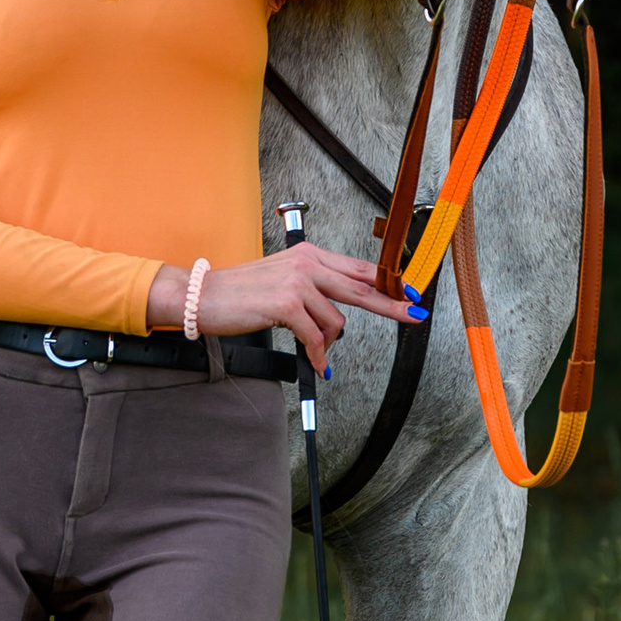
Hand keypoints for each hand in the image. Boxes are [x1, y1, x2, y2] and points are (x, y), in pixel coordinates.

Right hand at [147, 245, 423, 359]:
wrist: (205, 296)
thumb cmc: (242, 293)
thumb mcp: (283, 281)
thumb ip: (313, 290)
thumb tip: (339, 318)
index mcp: (310, 255)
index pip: (358, 268)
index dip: (387, 282)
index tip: (409, 293)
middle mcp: (307, 263)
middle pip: (361, 287)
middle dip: (392, 304)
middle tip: (415, 315)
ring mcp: (297, 282)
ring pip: (336, 322)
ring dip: (328, 343)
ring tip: (313, 349)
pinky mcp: (286, 303)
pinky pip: (316, 338)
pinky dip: (318, 355)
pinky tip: (317, 365)